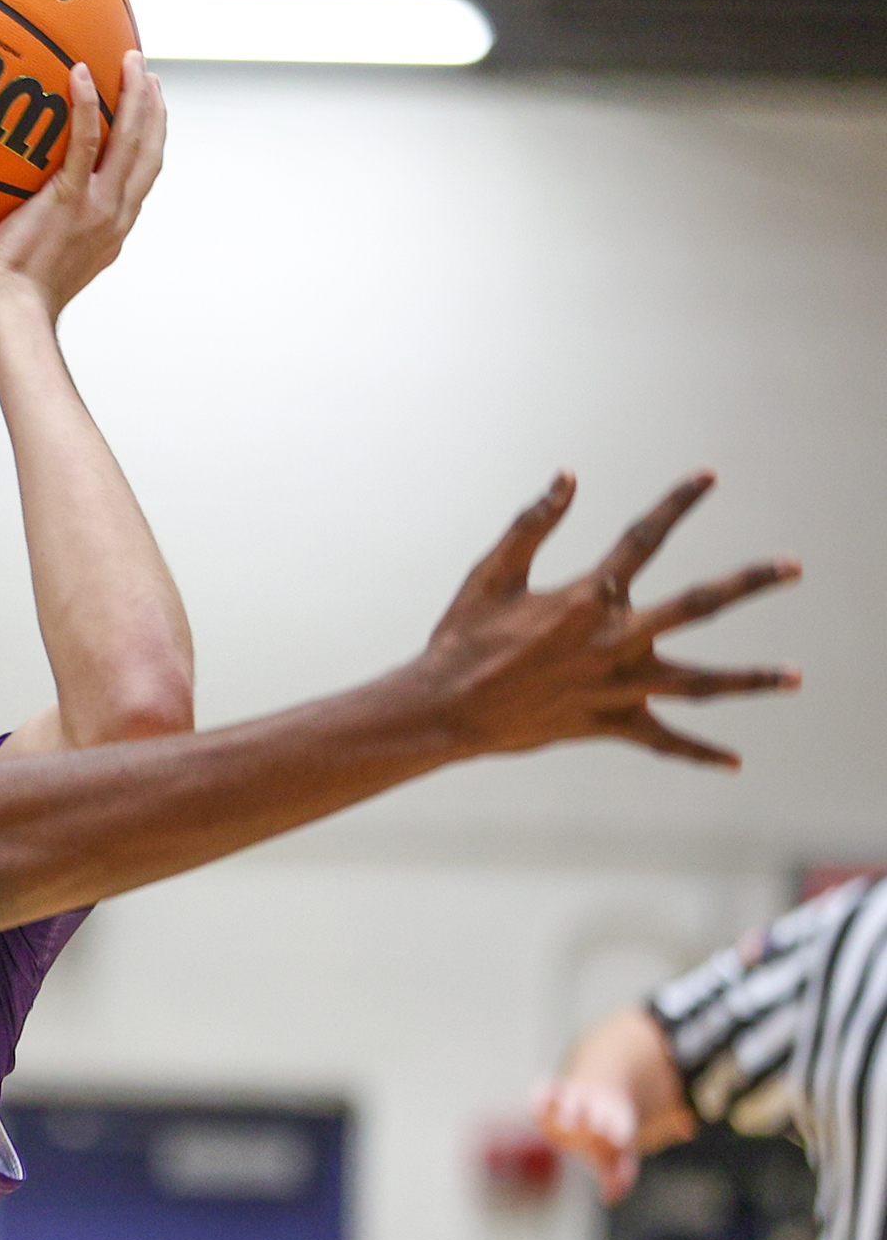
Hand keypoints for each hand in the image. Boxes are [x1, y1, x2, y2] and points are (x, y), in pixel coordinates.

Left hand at [0, 52, 165, 319]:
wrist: (17, 308)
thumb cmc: (20, 291)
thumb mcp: (53, 257)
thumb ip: (58, 228)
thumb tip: (36, 208)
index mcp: (116, 224)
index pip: (145, 171)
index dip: (154, 135)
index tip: (151, 106)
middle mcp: (116, 211)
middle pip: (149, 148)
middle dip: (153, 106)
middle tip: (147, 72)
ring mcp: (98, 205)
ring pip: (131, 138)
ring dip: (135, 95)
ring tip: (131, 61)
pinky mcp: (71, 199)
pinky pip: (86, 142)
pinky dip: (86, 105)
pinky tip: (79, 74)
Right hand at [411, 471, 798, 766]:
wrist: (444, 710)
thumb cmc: (462, 639)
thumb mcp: (491, 574)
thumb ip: (533, 523)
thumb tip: (568, 478)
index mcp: (587, 597)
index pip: (644, 538)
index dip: (678, 503)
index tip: (708, 478)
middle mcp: (613, 639)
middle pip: (698, 606)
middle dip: (748, 583)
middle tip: (792, 567)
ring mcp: (615, 686)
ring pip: (698, 683)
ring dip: (750, 678)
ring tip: (795, 677)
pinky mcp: (606, 724)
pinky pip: (661, 740)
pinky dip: (698, 752)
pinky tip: (734, 761)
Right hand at [535, 1070, 643, 1200]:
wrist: (604, 1085)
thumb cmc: (609, 1128)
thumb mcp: (620, 1150)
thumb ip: (620, 1175)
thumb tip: (610, 1198)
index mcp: (616, 1120)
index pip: (619, 1125)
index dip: (618, 1131)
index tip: (617, 1140)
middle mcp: (596, 1106)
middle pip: (595, 1111)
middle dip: (594, 1119)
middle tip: (595, 1130)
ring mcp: (575, 1097)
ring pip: (571, 1099)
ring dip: (569, 1110)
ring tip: (566, 1127)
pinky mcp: (555, 1091)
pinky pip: (547, 1090)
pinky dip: (541, 1096)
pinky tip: (537, 1106)